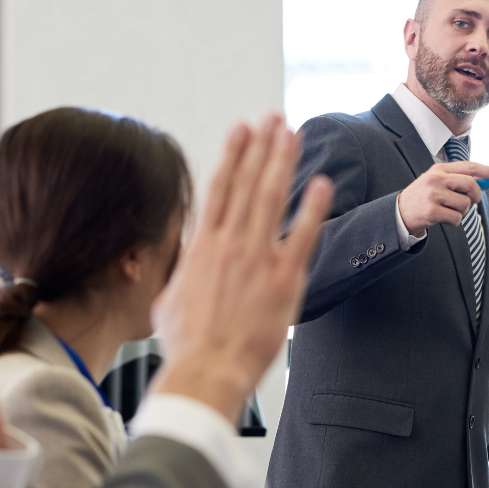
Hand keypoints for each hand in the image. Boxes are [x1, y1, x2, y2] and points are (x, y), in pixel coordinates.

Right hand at [150, 113, 332, 421]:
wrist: (205, 369)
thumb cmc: (186, 344)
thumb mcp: (167, 298)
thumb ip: (179, 270)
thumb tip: (181, 257)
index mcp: (202, 247)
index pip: (219, 189)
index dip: (233, 155)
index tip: (241, 129)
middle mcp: (229, 245)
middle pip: (247, 184)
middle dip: (261, 147)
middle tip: (273, 118)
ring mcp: (257, 260)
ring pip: (271, 199)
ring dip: (282, 163)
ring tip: (292, 133)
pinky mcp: (282, 281)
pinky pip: (302, 237)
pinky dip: (312, 208)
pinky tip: (321, 183)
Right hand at [397, 161, 488, 234]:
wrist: (399, 213)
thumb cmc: (424, 198)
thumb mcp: (437, 182)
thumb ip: (458, 180)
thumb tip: (486, 181)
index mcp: (440, 169)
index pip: (470, 167)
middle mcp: (437, 179)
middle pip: (471, 185)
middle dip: (476, 196)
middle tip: (472, 202)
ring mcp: (433, 195)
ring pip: (465, 204)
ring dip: (461, 212)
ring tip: (448, 212)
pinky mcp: (431, 211)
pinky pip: (456, 218)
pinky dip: (454, 222)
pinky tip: (443, 220)